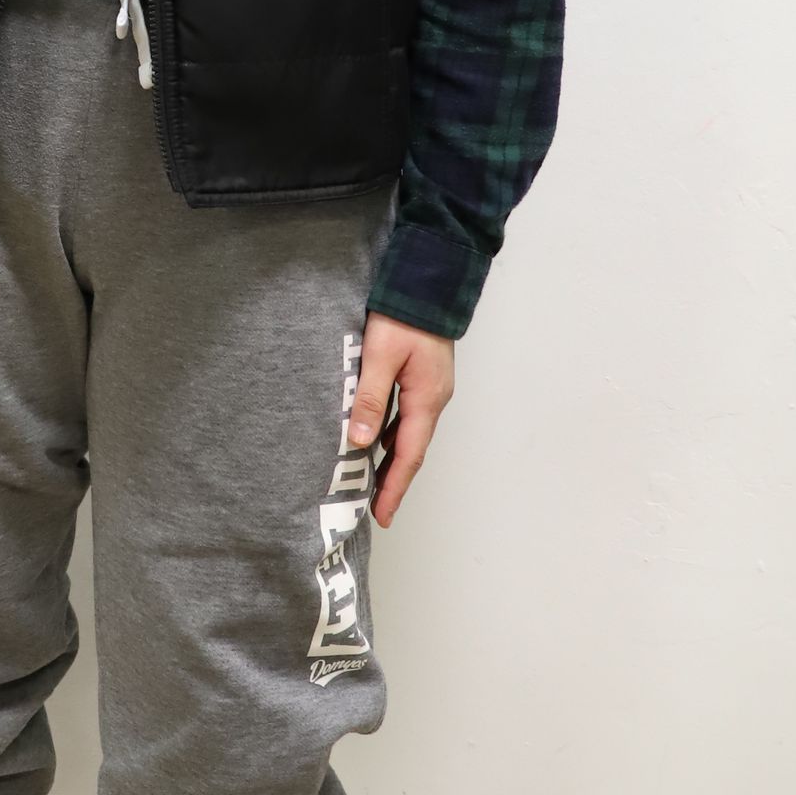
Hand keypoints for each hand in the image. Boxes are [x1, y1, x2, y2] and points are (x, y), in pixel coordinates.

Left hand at [347, 311, 454, 526]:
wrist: (427, 279)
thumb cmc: (404, 313)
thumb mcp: (380, 355)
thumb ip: (370, 397)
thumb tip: (361, 441)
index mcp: (427, 398)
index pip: (409, 455)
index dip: (394, 488)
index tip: (382, 515)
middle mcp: (434, 398)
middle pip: (413, 450)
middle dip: (395, 481)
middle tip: (376, 509)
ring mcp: (431, 387)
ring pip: (410, 433)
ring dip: (393, 459)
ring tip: (373, 482)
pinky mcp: (424, 375)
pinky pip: (408, 415)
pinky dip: (393, 434)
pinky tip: (376, 438)